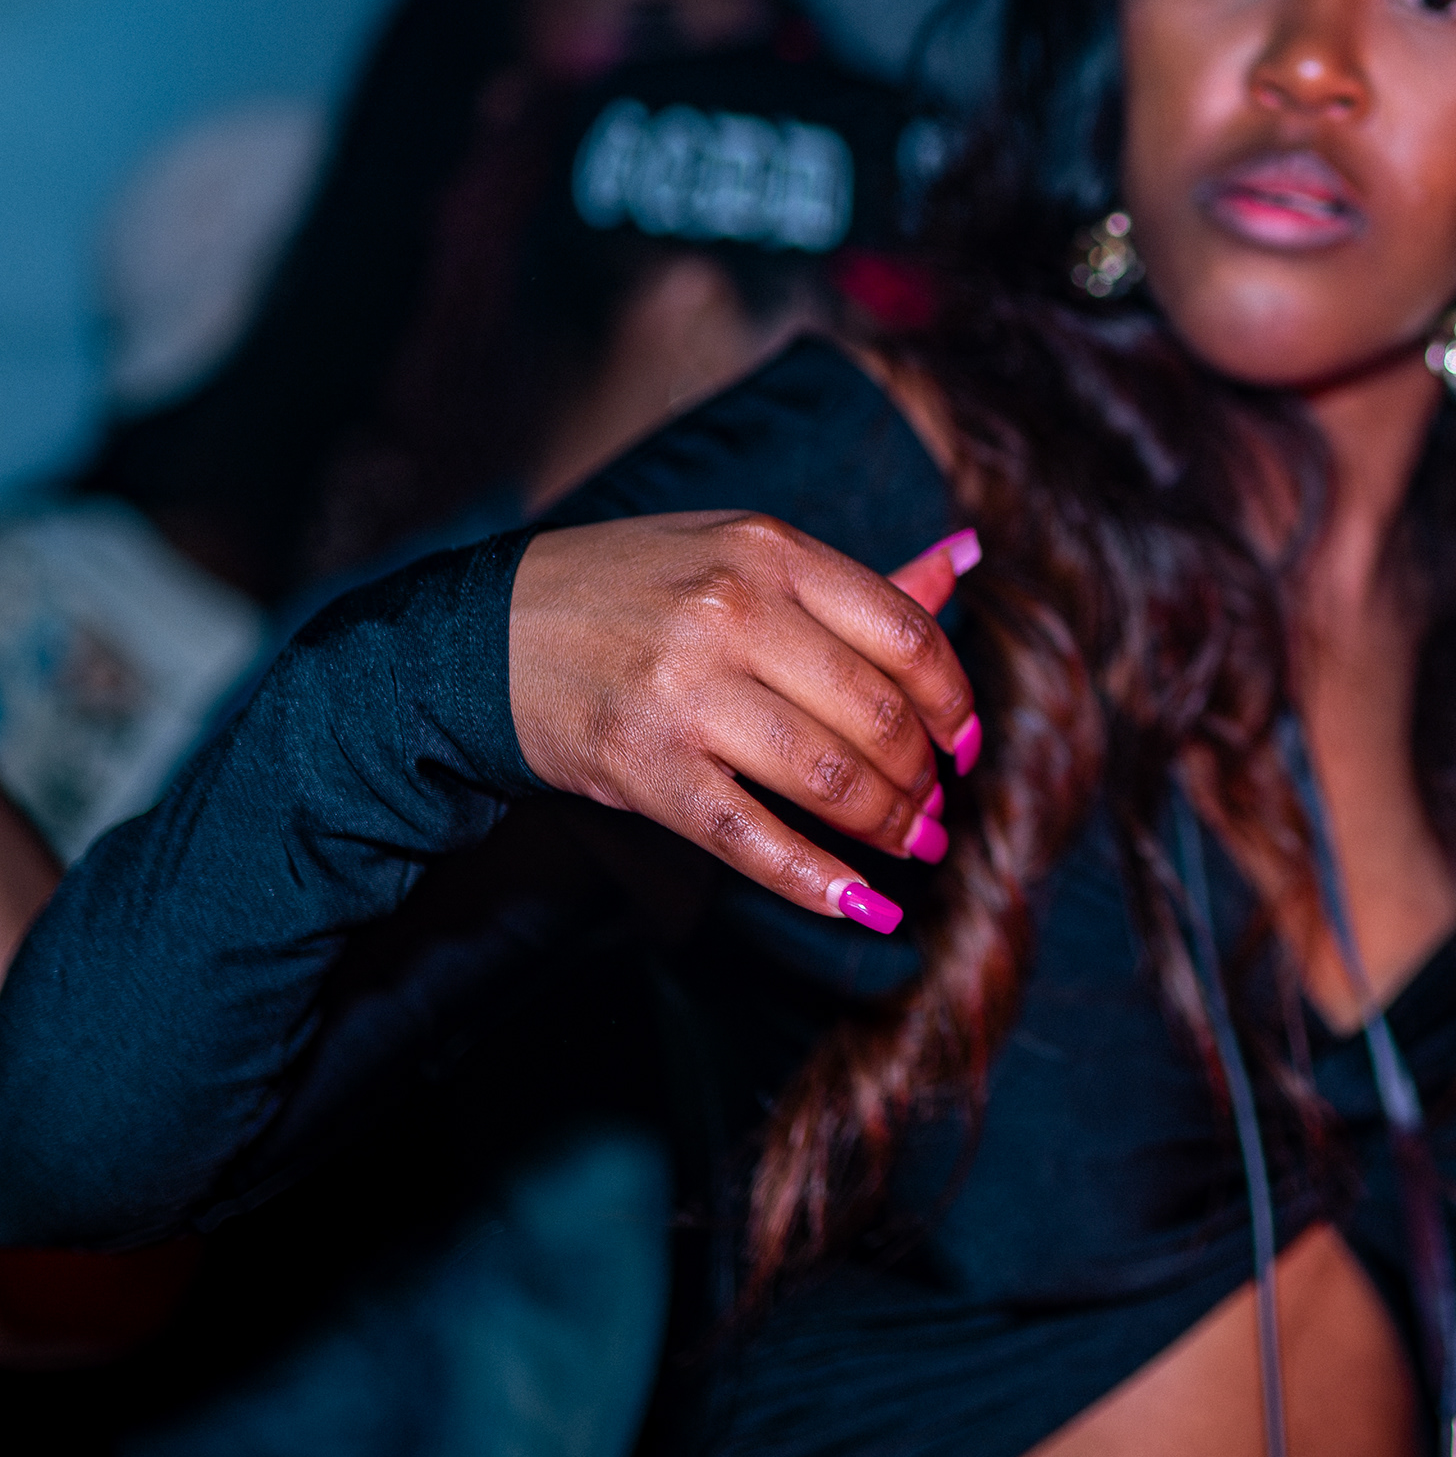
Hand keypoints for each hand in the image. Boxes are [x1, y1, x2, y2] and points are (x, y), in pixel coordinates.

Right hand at [507, 516, 982, 931]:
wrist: (488, 635)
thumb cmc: (636, 593)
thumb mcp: (742, 556)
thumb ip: (855, 581)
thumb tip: (966, 559)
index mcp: (768, 550)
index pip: (907, 632)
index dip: (955, 701)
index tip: (967, 743)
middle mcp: (732, 612)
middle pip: (878, 713)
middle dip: (923, 777)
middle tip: (933, 807)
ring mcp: (686, 691)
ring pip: (829, 777)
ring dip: (888, 827)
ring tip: (909, 846)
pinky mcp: (645, 767)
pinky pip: (752, 840)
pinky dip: (818, 883)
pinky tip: (863, 906)